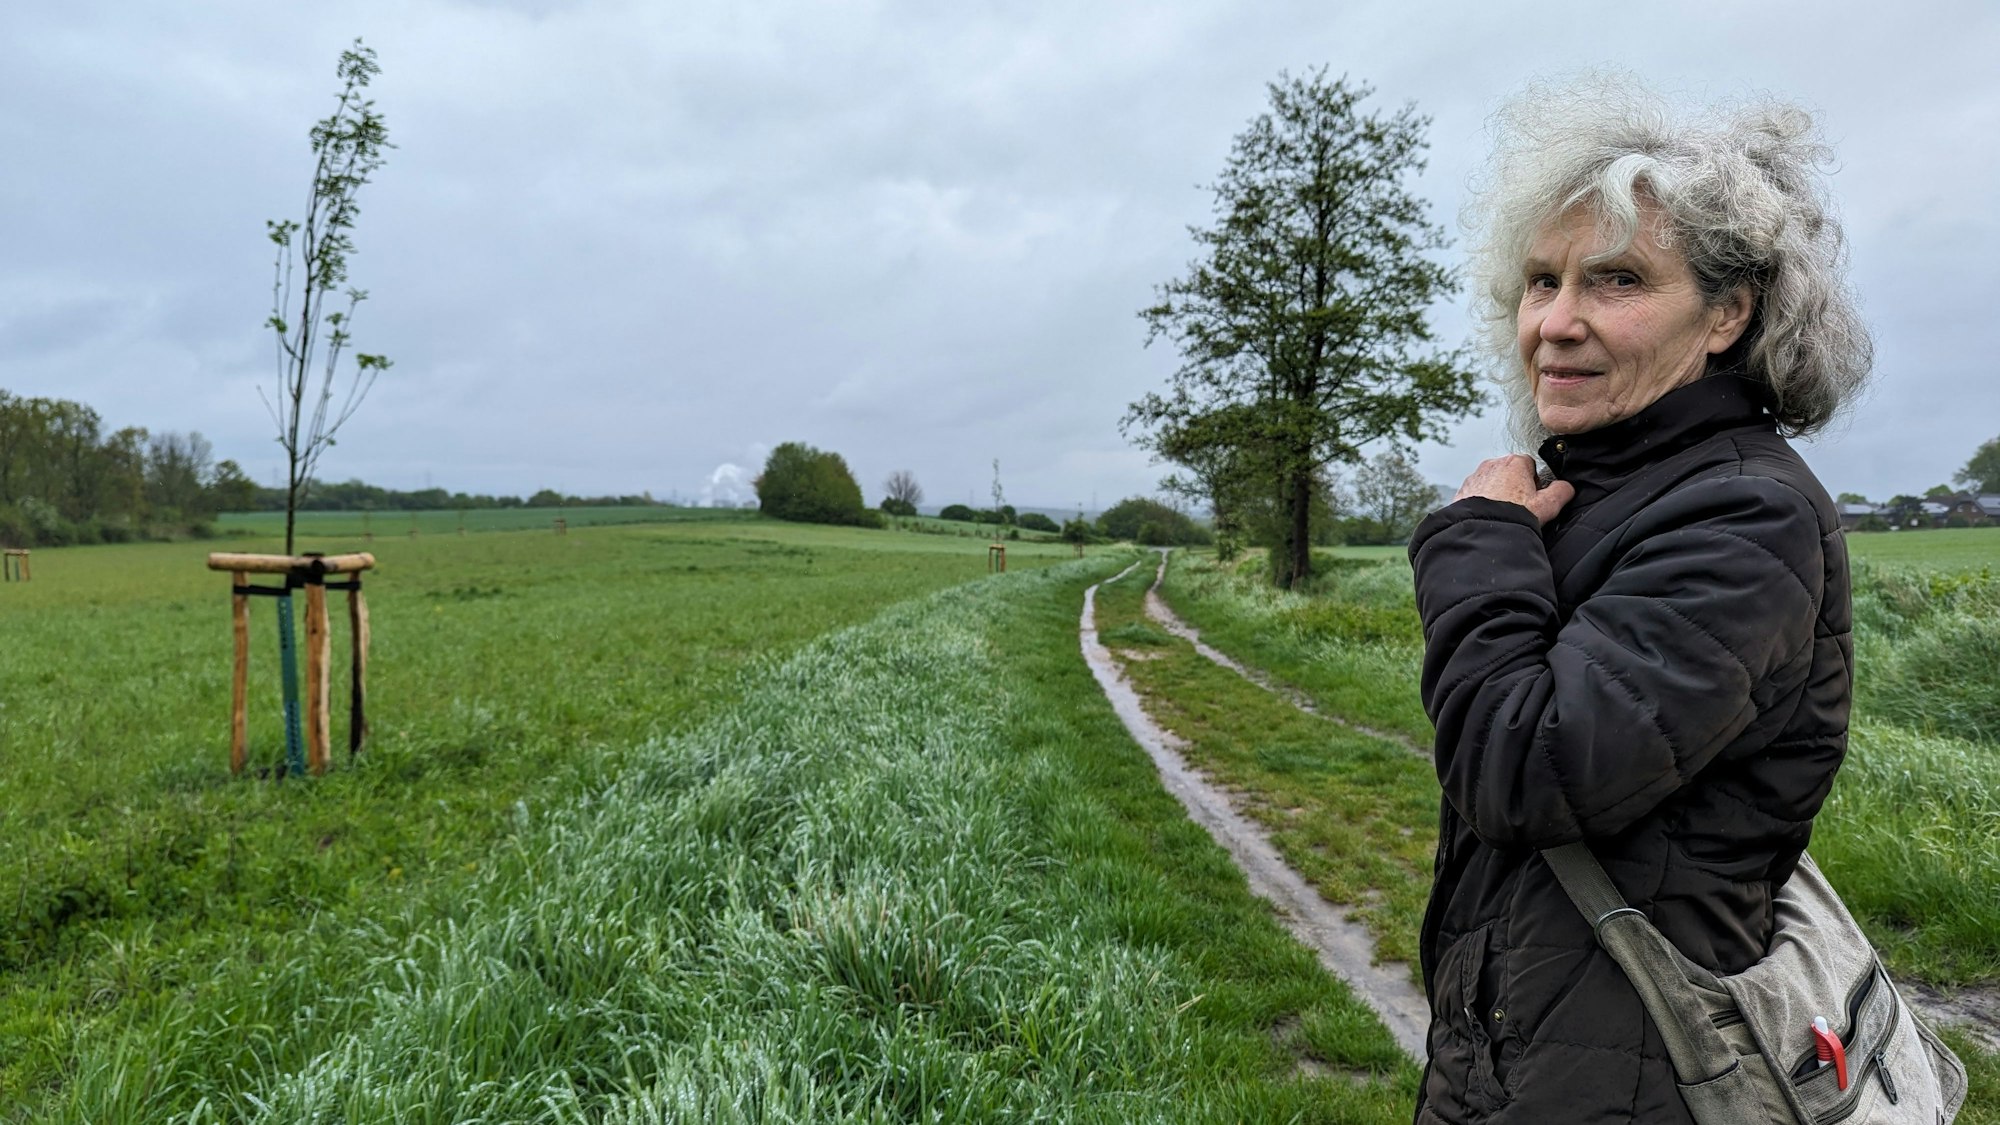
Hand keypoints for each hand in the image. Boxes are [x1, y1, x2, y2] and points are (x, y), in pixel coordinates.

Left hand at [1454, 455, 1574, 524]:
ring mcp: (1475, 476)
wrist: (1481, 530)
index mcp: (1515, 462)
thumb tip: (1566, 487)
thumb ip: (1562, 491)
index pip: (1530, 466)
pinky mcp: (1463, 490)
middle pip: (1510, 473)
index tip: (1533, 499)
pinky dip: (1483, 502)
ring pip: (1493, 483)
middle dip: (1515, 488)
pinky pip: (1478, 493)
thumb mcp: (1548, 505)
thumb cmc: (1512, 516)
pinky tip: (1489, 515)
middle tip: (1519, 507)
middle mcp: (1492, 464)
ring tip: (1503, 513)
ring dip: (1499, 495)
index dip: (1534, 484)